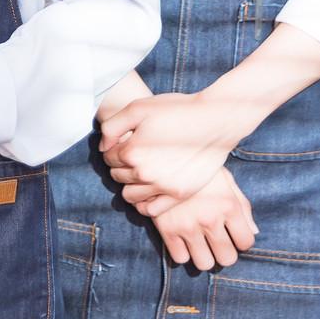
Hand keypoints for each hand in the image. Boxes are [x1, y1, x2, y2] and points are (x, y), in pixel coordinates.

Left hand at [99, 92, 247, 205]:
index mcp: (132, 151)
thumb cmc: (176, 110)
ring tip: (139, 171)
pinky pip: (151, 210)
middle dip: (120, 166)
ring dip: (129, 184)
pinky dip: (143, 203)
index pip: (108, 158)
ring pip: (129, 195)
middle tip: (133, 155)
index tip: (123, 142)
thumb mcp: (138, 108)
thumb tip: (103, 147)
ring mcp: (163, 186)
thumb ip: (113, 126)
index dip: (112, 149)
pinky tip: (147, 190)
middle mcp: (145, 173)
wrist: (215, 120)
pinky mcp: (179, 194)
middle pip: (117, 176)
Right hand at [149, 169, 257, 269]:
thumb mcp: (225, 180)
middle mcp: (210, 218)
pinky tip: (182, 239)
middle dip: (224, 253)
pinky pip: (180, 258)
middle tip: (217, 242)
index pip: (246, 242)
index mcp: (228, 204)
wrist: (161, 156)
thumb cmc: (199, 169)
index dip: (241, 240)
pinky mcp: (166, 229)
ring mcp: (187, 225)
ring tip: (200, 243)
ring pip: (204, 264)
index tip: (234, 235)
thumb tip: (254, 232)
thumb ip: (242, 206)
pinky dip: (182, 252)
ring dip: (204, 256)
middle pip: (226, 258)